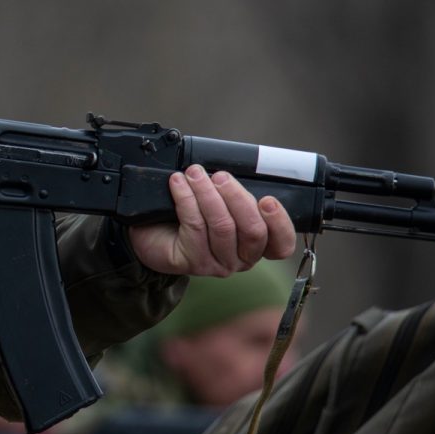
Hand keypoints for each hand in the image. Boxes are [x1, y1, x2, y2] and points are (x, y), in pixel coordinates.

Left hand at [128, 166, 296, 275]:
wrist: (153, 232)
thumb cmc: (192, 214)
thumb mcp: (220, 200)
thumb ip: (235, 193)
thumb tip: (234, 170)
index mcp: (257, 244)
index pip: (281, 245)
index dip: (280, 223)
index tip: (268, 200)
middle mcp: (242, 258)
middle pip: (253, 231)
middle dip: (237, 197)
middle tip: (220, 176)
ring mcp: (219, 263)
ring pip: (222, 227)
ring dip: (208, 194)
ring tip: (195, 173)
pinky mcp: (194, 263)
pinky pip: (195, 226)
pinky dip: (186, 199)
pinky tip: (178, 183)